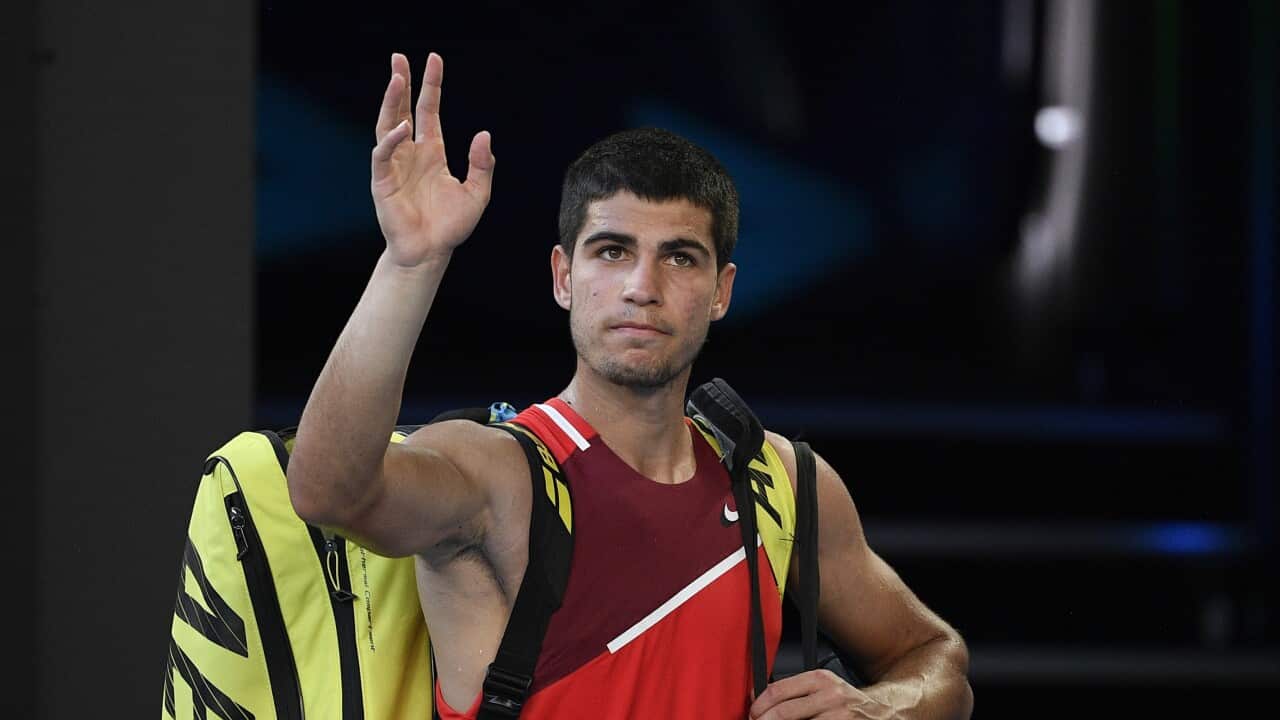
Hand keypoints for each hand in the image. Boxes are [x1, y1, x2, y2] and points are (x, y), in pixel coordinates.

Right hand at [371, 52, 494, 267]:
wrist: (431, 252)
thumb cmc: (451, 226)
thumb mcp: (477, 192)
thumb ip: (482, 164)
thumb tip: (484, 134)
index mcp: (433, 152)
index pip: (429, 111)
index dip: (432, 86)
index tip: (434, 60)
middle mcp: (412, 153)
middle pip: (404, 109)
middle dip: (402, 83)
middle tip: (399, 57)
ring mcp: (395, 165)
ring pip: (389, 124)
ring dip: (391, 101)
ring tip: (397, 77)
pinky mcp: (382, 181)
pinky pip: (383, 154)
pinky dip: (392, 140)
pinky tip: (403, 127)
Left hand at [749, 670, 895, 719]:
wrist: (884, 711)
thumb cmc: (849, 701)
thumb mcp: (823, 687)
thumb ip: (794, 690)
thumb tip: (758, 697)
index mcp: (820, 680)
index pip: (778, 691)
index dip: (759, 706)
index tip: (752, 713)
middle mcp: (830, 697)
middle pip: (784, 713)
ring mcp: (838, 717)